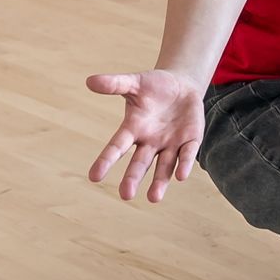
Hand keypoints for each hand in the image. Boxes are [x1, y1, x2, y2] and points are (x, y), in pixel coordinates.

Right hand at [86, 69, 206, 202]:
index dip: (106, 160)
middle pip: (140, 163)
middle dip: (133, 178)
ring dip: (160, 182)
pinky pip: (187, 154)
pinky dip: (184, 164)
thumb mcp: (135, 83)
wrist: (181, 86)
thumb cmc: (153, 87)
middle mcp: (150, 141)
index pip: (117, 147)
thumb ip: (115, 84)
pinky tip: (181, 176)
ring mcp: (170, 143)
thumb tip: (89, 81)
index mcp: (133, 128)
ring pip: (164, 167)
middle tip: (126, 195)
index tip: (94, 177)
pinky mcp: (190, 140)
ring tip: (154, 198)